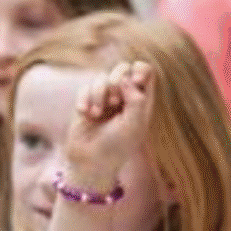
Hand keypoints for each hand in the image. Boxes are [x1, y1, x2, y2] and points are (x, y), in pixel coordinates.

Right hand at [61, 62, 154, 194]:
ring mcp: (104, 98)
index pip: (145, 71)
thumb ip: (136, 99)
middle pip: (123, 68)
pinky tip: (86, 113)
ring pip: (102, 77)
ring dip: (99, 93)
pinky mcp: (86, 102)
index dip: (140, 70)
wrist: (91, 161)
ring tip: (98, 113)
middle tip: (114, 100)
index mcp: (142, 100)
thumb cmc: (117, 145)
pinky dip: (85, 98)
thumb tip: (125, 78)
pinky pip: (85, 87)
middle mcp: (124, 96)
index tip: (136, 81)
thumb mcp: (134, 124)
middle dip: (117, 79)